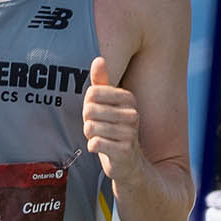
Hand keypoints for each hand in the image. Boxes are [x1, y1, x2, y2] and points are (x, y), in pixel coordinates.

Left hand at [83, 55, 140, 182]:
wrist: (128, 161)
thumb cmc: (113, 128)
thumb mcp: (107, 104)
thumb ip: (101, 82)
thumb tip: (98, 59)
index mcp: (128, 98)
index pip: (92, 93)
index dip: (88, 105)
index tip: (98, 113)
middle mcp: (133, 113)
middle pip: (89, 110)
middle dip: (88, 121)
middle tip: (98, 128)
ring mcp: (130, 133)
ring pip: (90, 127)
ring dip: (89, 135)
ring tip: (101, 137)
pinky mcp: (124, 151)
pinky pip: (95, 143)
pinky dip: (92, 147)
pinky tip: (102, 148)